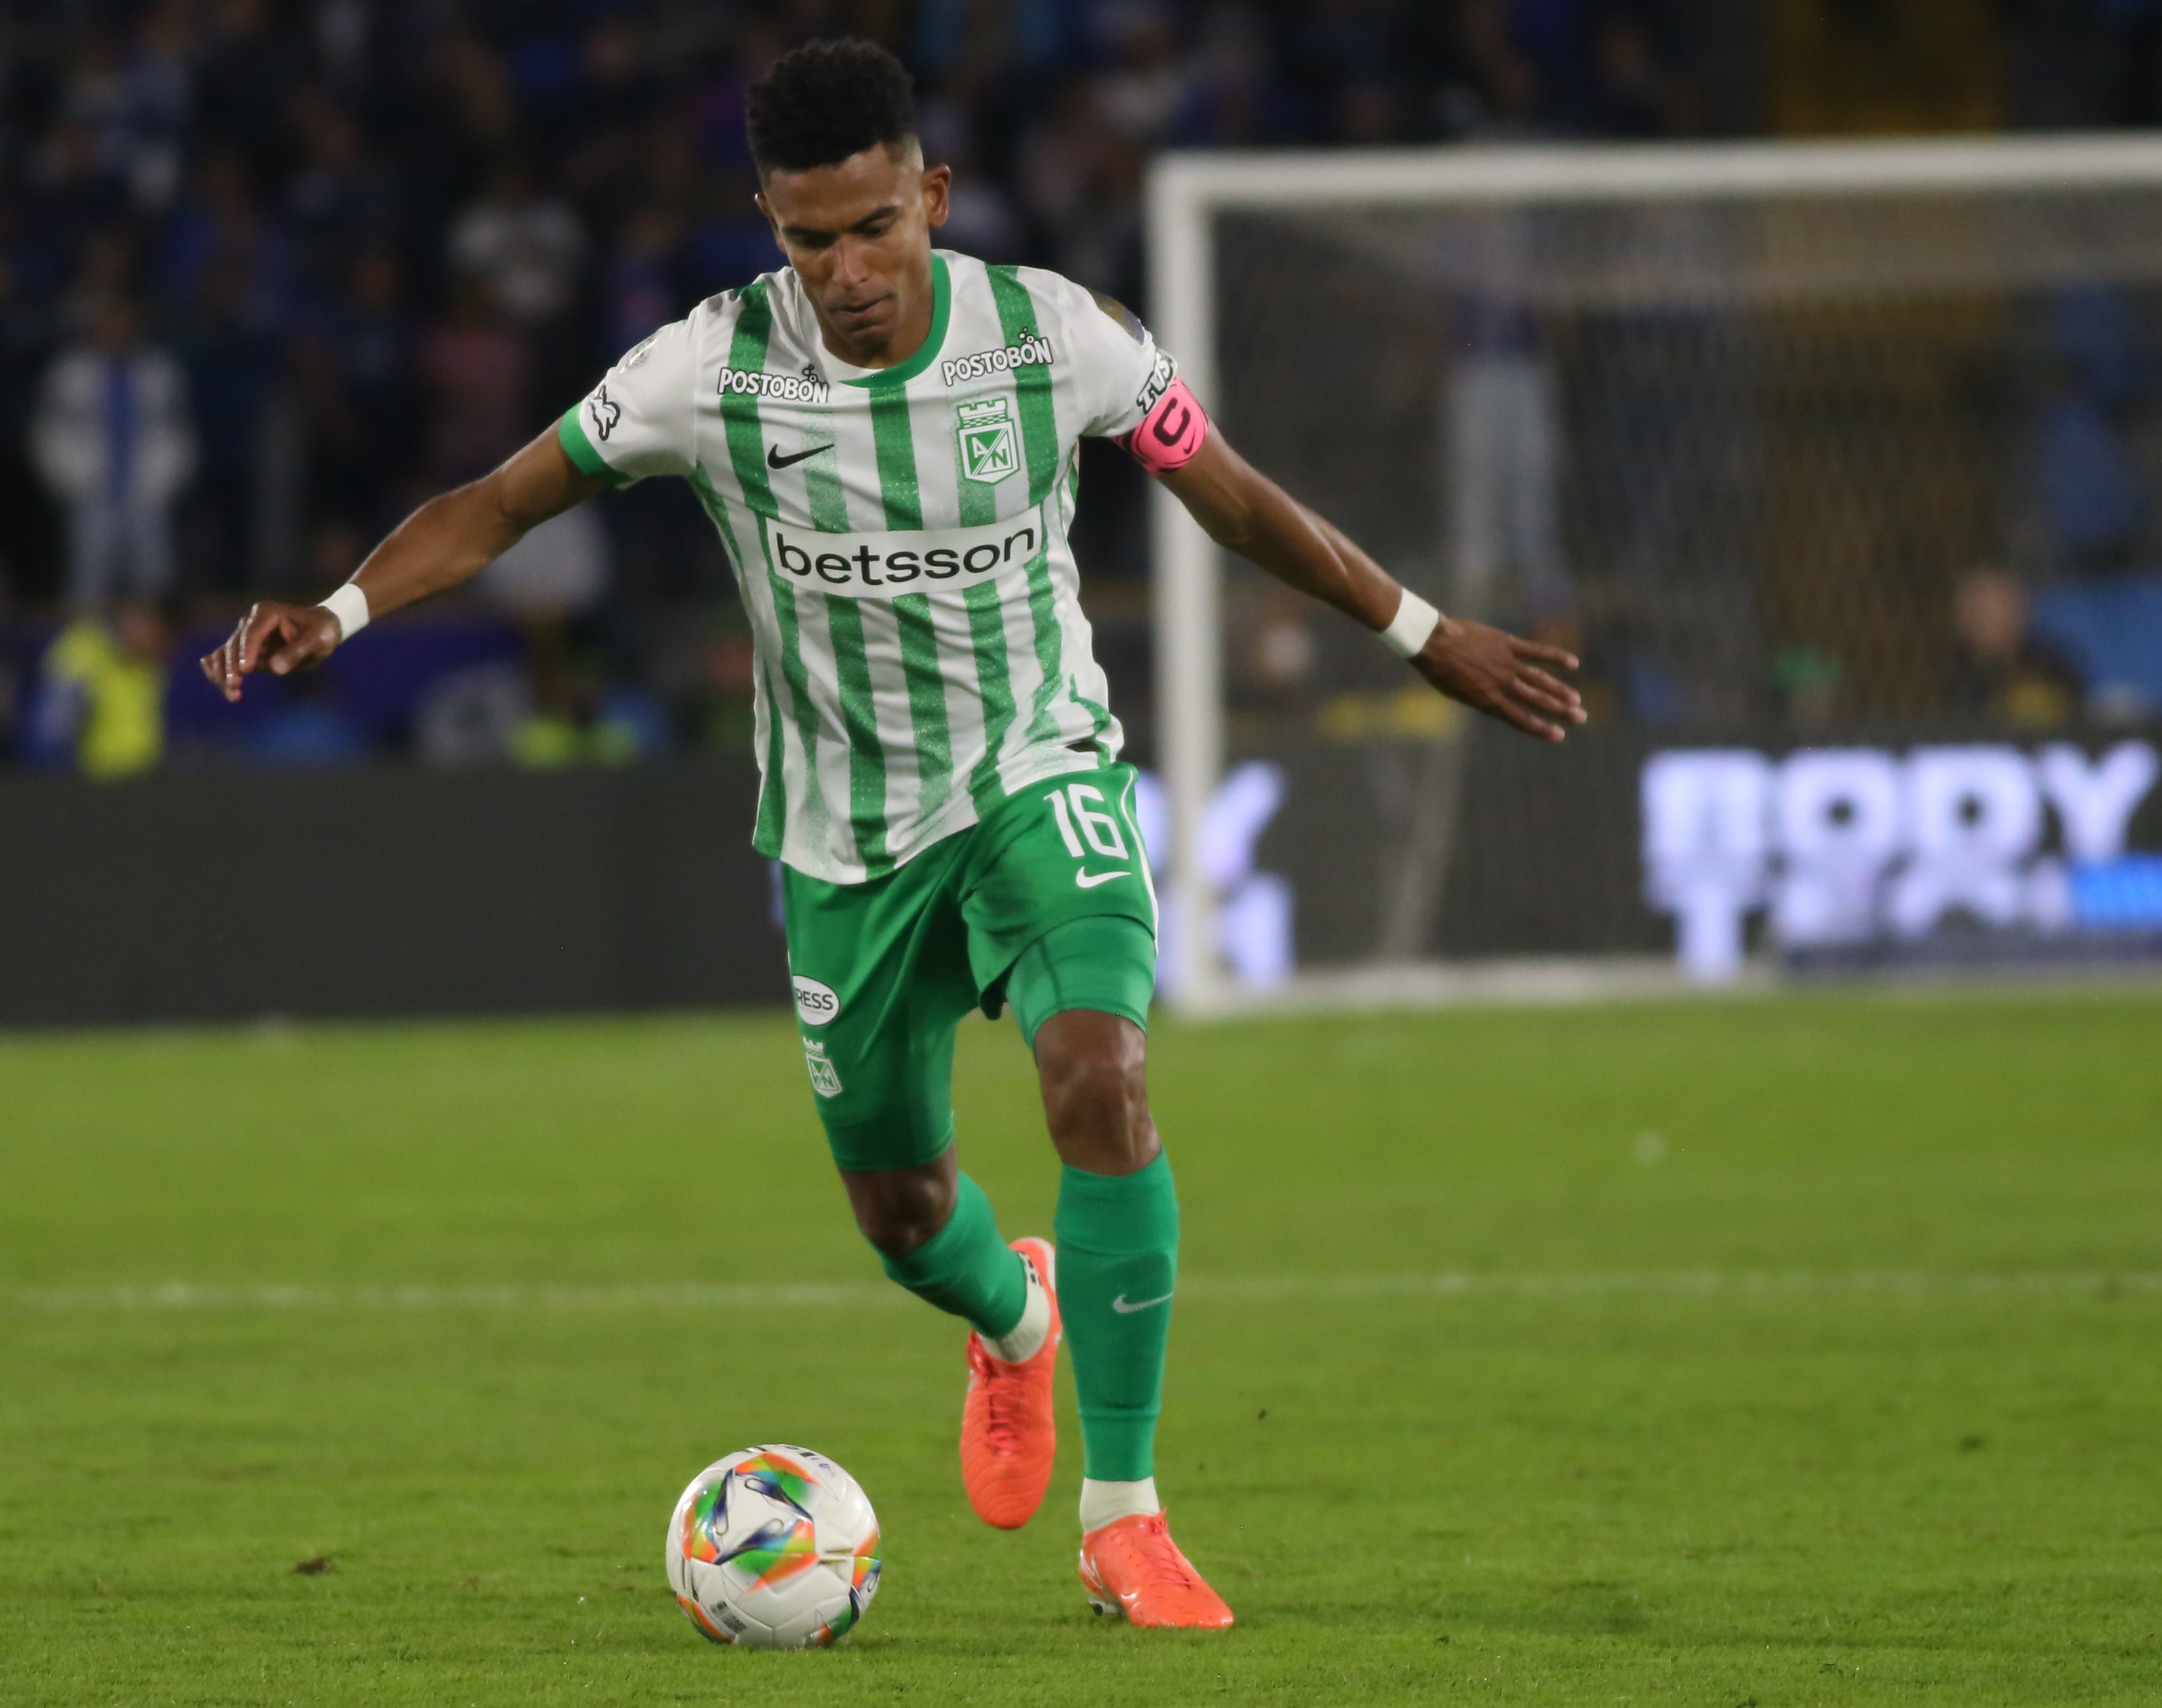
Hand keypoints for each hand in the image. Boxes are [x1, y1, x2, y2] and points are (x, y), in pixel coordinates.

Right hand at [199, 601, 342, 703]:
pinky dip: (220, 672)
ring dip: (223, 674)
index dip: (247, 651)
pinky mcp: (245, 650)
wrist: (320, 630)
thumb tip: (275, 668)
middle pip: (234, 645)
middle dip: (231, 666)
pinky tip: (221, 685)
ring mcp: (246, 636)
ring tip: (232, 694)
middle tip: (234, 686)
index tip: (245, 670)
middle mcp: (251, 621)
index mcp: (267, 613)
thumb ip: (297, 651)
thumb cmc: (321, 631)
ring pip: (225, 654)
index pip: (252, 633)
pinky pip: (225, 660)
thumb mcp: (318, 639)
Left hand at [1411, 616, 1585, 741]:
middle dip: (1560, 710)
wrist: (1431, 642)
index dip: (1541, 728)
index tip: (1559, 736)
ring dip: (1560, 690)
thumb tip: (1495, 702)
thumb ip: (1480, 698)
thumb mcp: (1456, 693)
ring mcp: (1505, 664)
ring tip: (1577, 700)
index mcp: (1487, 701)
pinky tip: (1573, 663)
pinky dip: (1555, 657)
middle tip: (1580, 717)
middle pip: (1537, 700)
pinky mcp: (1506, 644)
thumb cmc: (1437, 670)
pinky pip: (1535, 651)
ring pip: (1539, 679)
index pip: (1521, 719)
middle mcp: (1501, 685)